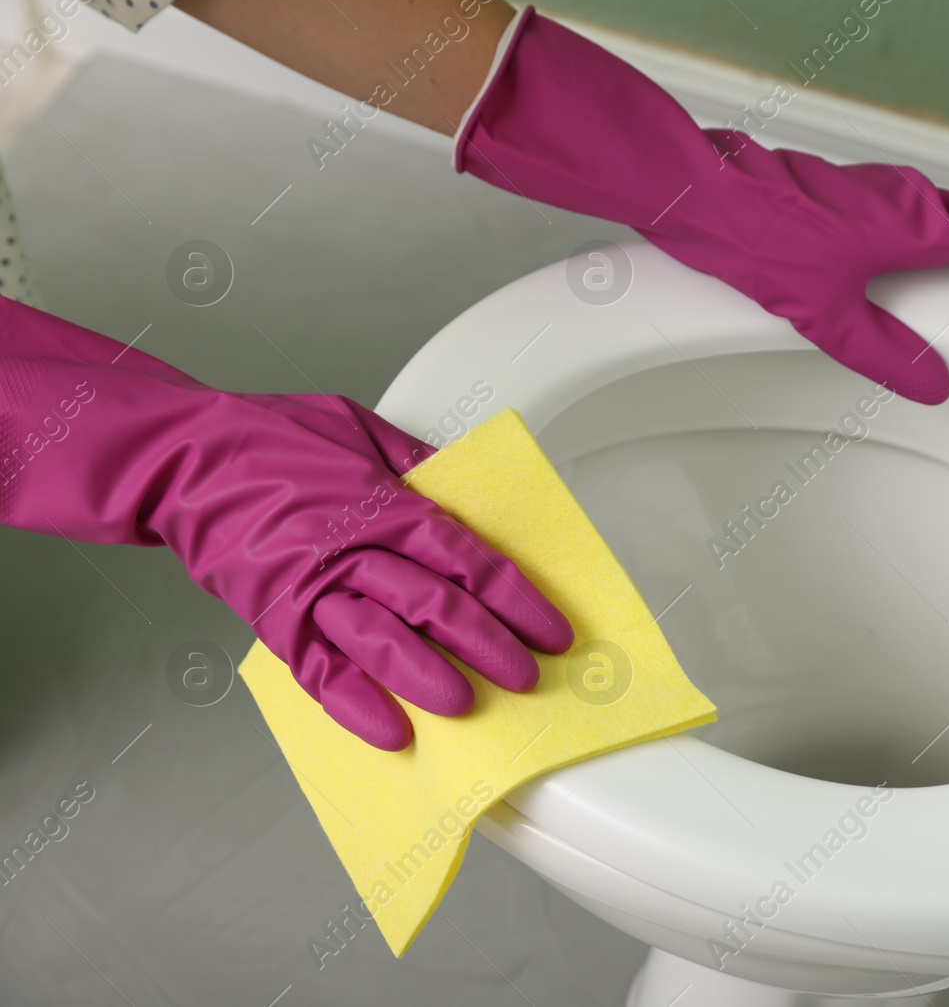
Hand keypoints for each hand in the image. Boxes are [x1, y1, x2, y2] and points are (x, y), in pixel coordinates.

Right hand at [0, 298, 571, 748]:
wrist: (183, 458)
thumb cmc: (273, 435)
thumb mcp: (361, 426)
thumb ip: (417, 461)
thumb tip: (466, 486)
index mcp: (386, 502)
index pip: (470, 557)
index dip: (518, 598)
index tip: (554, 630)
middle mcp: (355, 548)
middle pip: (437, 604)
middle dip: (489, 645)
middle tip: (528, 678)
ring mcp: (313, 587)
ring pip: (383, 640)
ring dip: (429, 677)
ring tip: (468, 707)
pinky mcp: (275, 618)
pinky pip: (318, 670)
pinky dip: (353, 703)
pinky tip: (389, 732)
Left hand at [456, 10, 948, 403]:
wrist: (697, 190)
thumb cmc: (754, 239)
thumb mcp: (824, 315)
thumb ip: (884, 352)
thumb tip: (931, 381)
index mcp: (913, 229)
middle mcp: (903, 200)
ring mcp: (876, 190)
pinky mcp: (848, 193)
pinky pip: (913, 210)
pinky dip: (940, 227)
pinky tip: (926, 250)